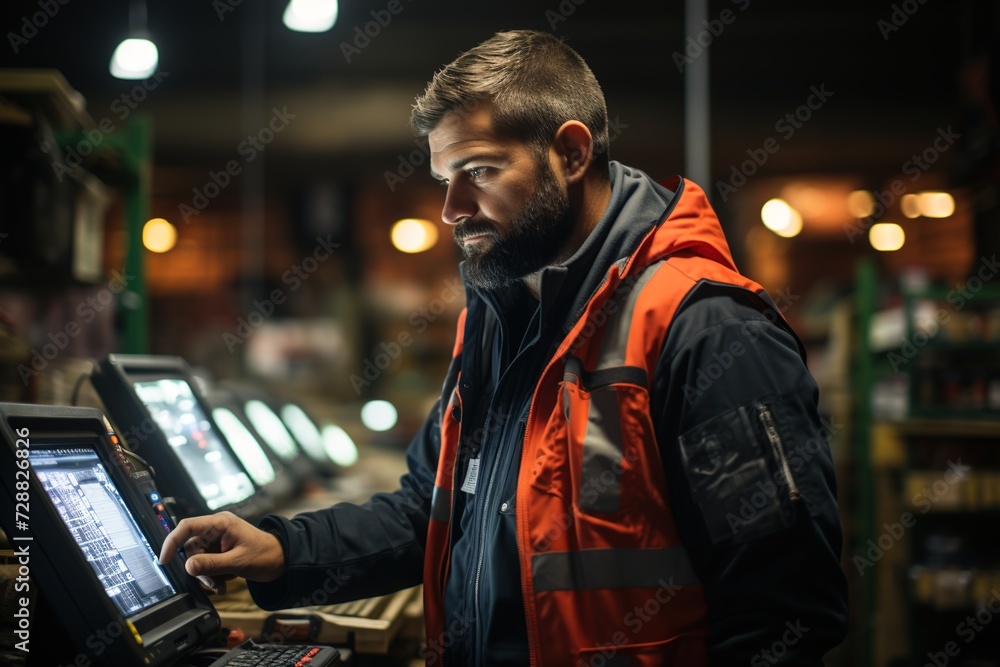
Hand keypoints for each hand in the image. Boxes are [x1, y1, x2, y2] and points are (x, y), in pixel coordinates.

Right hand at [158, 511, 284, 583]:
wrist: (282, 561)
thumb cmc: (265, 555)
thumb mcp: (237, 562)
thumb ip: (211, 564)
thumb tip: (187, 566)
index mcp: (220, 523)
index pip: (187, 527)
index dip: (172, 541)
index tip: (164, 560)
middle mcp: (216, 529)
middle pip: (191, 548)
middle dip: (198, 568)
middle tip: (212, 582)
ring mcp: (218, 540)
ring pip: (197, 559)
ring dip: (206, 575)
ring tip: (221, 584)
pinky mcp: (220, 551)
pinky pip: (206, 564)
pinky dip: (212, 576)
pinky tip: (223, 584)